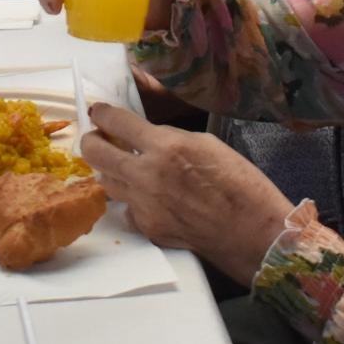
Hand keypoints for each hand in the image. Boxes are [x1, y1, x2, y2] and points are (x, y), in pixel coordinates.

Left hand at [74, 105, 290, 283]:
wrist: (251, 231)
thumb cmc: (240, 183)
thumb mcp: (206, 144)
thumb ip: (171, 139)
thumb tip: (149, 138)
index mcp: (165, 148)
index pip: (116, 123)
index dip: (102, 114)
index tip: (98, 112)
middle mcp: (146, 176)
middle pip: (95, 153)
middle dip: (91, 141)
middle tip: (98, 137)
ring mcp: (143, 205)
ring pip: (106, 182)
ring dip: (110, 170)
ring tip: (123, 165)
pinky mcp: (147, 228)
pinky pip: (127, 208)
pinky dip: (132, 200)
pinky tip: (148, 197)